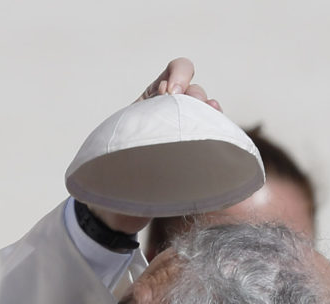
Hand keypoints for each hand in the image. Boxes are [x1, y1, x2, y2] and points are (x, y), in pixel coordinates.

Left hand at [92, 57, 221, 234]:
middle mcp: (172, 113)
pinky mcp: (196, 154)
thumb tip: (162, 98)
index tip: (167, 94)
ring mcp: (186, 133)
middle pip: (196, 91)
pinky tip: (217, 126)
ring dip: (207, 111)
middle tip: (180, 113)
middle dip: (193, 96)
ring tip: (205, 117)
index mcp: (153, 101)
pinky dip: (217, 125)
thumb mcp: (119, 141)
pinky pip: (213, 133)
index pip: (176, 69)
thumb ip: (140, 118)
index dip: (178, 74)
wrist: (118, 207)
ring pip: (207, 112)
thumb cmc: (113, 172)